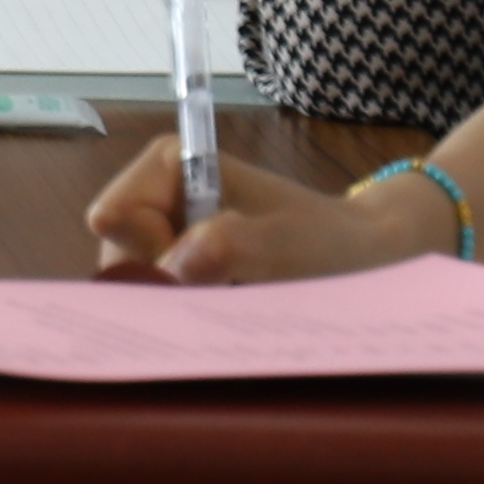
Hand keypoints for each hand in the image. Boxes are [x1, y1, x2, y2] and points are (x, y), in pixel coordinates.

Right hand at [82, 142, 447, 284]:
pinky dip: (191, 318)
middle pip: (119, 257)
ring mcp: (163, 236)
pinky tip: (231, 316)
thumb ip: (231, 245)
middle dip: (165, 289)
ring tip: (237, 304)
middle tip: (227, 295)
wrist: (368, 259)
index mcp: (167, 164)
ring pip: (135, 286)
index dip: (152, 253)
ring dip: (182, 309)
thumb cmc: (331, 239)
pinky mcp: (175, 269)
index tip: (209, 266)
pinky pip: (157, 303)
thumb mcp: (290, 242)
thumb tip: (172, 266)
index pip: (115, 217)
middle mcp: (155, 197)